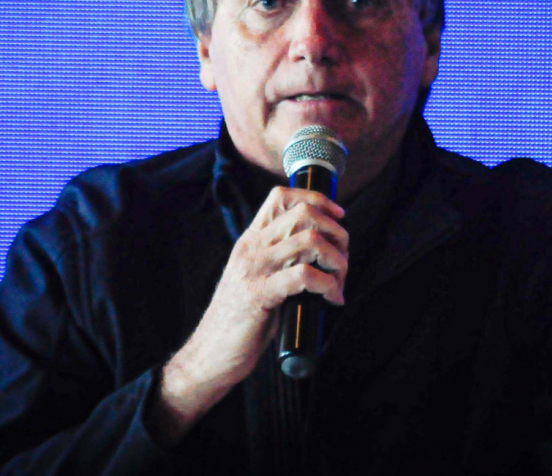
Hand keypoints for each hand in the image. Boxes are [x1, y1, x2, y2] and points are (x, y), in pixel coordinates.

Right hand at [148, 186, 347, 444]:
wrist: (209, 355)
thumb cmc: (238, 320)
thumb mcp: (255, 278)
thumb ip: (278, 261)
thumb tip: (318, 255)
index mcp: (250, 241)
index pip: (280, 197)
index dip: (316, 199)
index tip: (338, 216)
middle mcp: (251, 249)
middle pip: (302, 213)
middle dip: (335, 232)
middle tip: (342, 259)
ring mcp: (254, 270)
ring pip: (308, 240)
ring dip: (336, 260)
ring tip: (339, 281)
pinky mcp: (259, 296)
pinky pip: (304, 276)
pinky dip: (328, 285)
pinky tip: (332, 298)